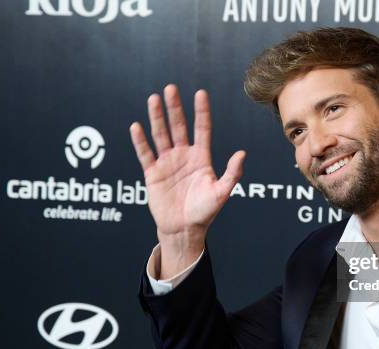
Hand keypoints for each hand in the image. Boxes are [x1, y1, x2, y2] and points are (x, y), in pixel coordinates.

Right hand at [130, 85, 244, 275]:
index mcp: (201, 158)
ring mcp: (167, 163)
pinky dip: (140, 141)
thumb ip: (232, 173)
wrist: (183, 229)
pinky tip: (136, 126)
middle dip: (175, 108)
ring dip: (157, 118)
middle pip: (179, 127)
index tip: (200, 93)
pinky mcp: (152, 173)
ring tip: (153, 98)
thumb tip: (242, 153)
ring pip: (161, 135)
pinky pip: (145, 153)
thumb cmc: (205, 212)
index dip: (201, 112)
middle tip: (171, 89)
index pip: (202, 129)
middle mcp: (183, 156)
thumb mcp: (222, 193)